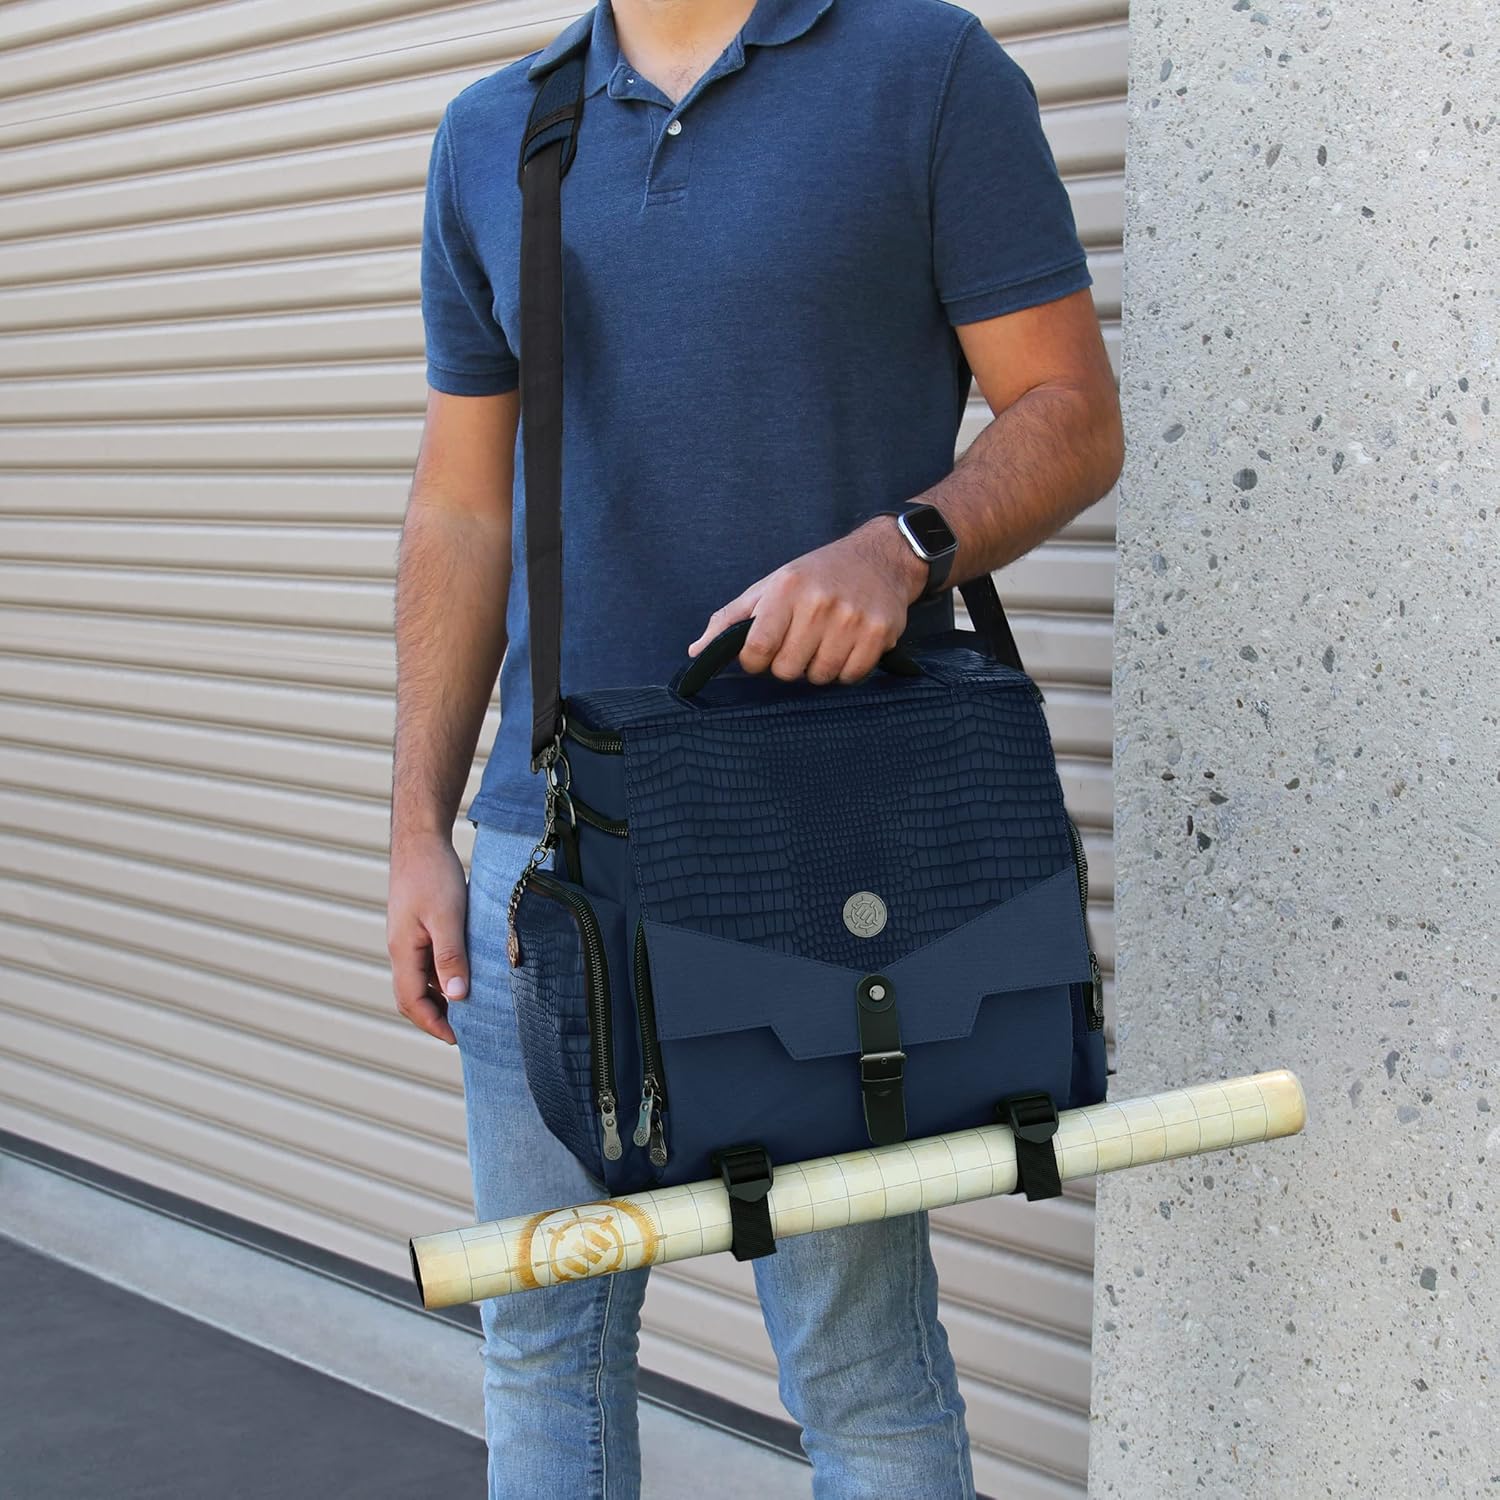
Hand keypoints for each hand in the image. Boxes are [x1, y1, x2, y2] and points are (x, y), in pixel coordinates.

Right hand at [386, 829, 470, 1044]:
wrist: (420, 839)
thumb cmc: (433, 875)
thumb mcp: (446, 917)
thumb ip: (450, 957)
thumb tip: (457, 997)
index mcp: (403, 951)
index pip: (411, 1003)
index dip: (433, 1024)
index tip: (457, 1038)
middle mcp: (402, 949)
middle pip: (412, 996)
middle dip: (435, 1016)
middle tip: (466, 1029)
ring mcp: (408, 938)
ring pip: (421, 979)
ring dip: (441, 996)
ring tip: (471, 1006)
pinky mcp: (418, 926)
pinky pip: (429, 961)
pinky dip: (444, 974)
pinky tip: (466, 972)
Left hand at [687, 517, 928, 684]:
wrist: (880, 557)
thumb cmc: (817, 575)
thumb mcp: (770, 585)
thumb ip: (731, 620)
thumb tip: (697, 652)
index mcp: (786, 589)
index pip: (757, 649)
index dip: (754, 661)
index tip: (761, 654)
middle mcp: (819, 603)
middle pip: (787, 669)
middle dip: (788, 663)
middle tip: (800, 641)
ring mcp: (852, 619)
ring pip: (819, 676)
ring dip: (818, 668)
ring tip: (825, 641)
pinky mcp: (879, 633)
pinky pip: (850, 677)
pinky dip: (846, 670)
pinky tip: (847, 646)